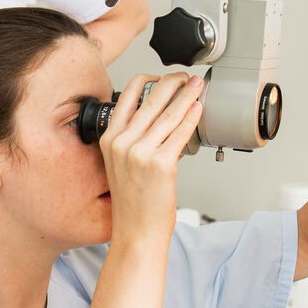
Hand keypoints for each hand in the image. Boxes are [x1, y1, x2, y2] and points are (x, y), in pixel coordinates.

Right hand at [99, 73, 203, 240]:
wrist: (136, 232)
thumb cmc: (133, 203)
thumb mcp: (121, 164)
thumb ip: (133, 140)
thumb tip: (161, 119)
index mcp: (109, 139)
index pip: (127, 96)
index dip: (148, 79)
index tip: (163, 76)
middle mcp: (122, 143)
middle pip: (151, 99)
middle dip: (173, 82)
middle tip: (186, 77)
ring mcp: (140, 153)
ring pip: (168, 113)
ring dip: (186, 95)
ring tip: (197, 87)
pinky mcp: (160, 164)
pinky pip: (180, 133)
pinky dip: (191, 117)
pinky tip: (198, 109)